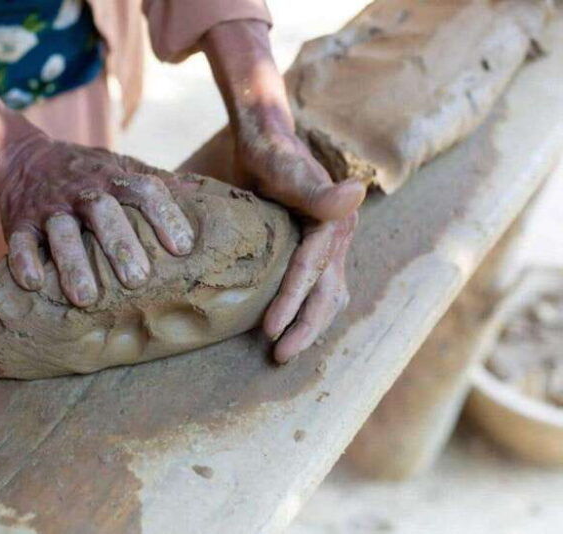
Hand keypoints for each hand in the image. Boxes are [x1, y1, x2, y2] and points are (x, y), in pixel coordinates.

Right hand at [0, 54, 192, 306]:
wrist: (23, 158)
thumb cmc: (87, 173)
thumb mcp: (122, 167)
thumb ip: (157, 182)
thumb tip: (205, 194)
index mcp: (113, 178)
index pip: (144, 189)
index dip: (164, 215)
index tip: (182, 247)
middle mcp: (82, 190)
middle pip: (102, 211)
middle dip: (119, 245)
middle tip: (138, 281)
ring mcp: (49, 206)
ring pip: (61, 230)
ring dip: (73, 263)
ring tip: (86, 298)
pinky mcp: (19, 222)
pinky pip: (19, 240)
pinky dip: (23, 261)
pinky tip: (34, 284)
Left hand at [202, 19, 364, 360]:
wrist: (267, 140)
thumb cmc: (270, 153)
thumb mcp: (285, 167)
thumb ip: (316, 187)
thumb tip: (355, 194)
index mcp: (334, 222)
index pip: (312, 272)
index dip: (291, 303)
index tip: (269, 332)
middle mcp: (338, 237)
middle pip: (327, 293)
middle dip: (305, 328)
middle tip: (278, 356)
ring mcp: (330, 245)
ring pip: (327, 295)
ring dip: (309, 324)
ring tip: (284, 350)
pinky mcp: (317, 248)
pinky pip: (318, 287)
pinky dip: (306, 309)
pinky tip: (290, 325)